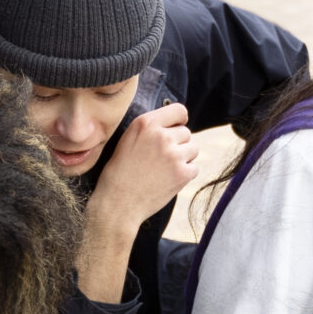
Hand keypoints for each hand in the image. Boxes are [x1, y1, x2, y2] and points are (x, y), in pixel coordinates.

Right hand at [86, 103, 199, 228]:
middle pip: (186, 132)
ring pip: (193, 149)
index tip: (175, 128)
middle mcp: (161, 136)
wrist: (118, 203)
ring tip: (164, 169)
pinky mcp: (182, 173)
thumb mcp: (128, 140)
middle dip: (178, 144)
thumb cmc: (119, 173)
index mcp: (146, 123)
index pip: (179, 110)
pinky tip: (168, 180)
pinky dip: (185, 175)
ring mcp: (173, 154)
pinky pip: (194, 168)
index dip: (179, 120)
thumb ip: (150, 129)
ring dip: (183, 158)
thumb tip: (174, 125)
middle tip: (161, 159)